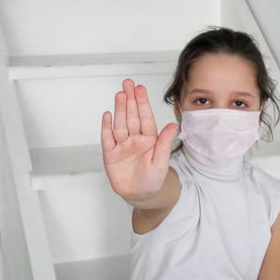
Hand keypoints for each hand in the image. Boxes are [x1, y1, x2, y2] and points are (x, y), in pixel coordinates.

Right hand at [101, 78, 178, 200]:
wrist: (140, 195)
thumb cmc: (153, 179)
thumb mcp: (161, 162)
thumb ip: (164, 143)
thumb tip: (172, 125)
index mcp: (149, 139)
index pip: (145, 118)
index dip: (142, 103)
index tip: (140, 89)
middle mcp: (135, 139)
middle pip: (131, 117)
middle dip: (130, 100)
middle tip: (127, 84)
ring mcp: (122, 145)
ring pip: (120, 124)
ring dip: (120, 110)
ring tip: (120, 95)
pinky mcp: (110, 154)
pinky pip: (107, 139)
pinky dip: (106, 127)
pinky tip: (107, 115)